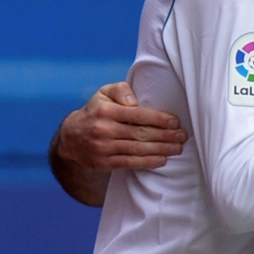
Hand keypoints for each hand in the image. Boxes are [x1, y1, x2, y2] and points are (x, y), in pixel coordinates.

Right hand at [57, 82, 186, 170]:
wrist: (70, 137)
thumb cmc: (96, 110)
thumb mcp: (104, 93)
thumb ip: (121, 90)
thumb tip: (134, 101)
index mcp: (106, 111)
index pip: (137, 115)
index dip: (159, 119)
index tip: (176, 122)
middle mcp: (103, 130)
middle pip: (141, 134)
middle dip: (165, 135)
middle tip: (183, 136)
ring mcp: (103, 148)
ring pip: (138, 149)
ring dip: (161, 149)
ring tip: (178, 148)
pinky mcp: (103, 163)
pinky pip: (129, 163)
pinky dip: (147, 162)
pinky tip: (162, 159)